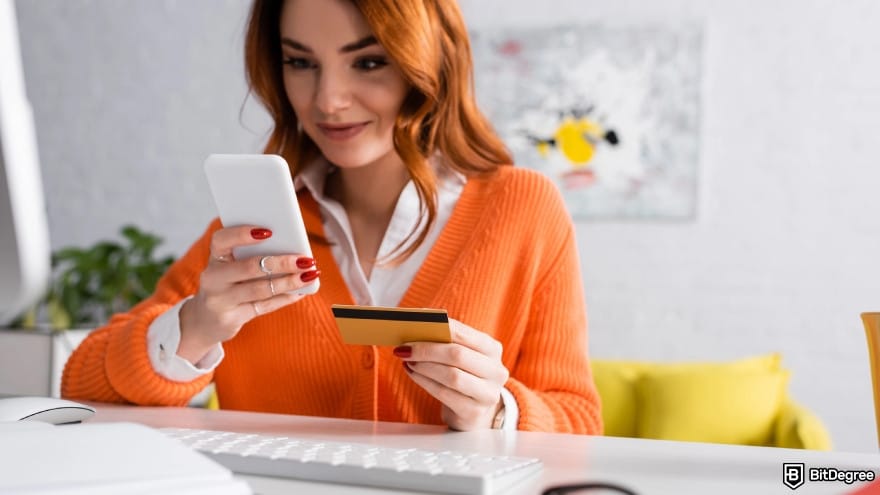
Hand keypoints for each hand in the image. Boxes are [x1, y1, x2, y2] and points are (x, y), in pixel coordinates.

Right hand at [177, 225, 319, 362]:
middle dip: (280, 263)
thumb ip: (251, 255)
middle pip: (248, 267)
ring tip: (309, 275)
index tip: (268, 231)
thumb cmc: (227, 283)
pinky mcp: (231, 319)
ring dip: (288, 282)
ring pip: (260, 289)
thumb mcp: (230, 267)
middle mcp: (213, 278)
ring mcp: (220, 301)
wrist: (204, 320)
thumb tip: (292, 245)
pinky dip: (285, 298)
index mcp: (214, 258)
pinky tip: (301, 292)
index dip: (242, 234)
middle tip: (305, 259)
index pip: (221, 240)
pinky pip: (264, 307)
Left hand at [395, 318, 508, 430]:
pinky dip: (424, 382)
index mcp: (493, 349)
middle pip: (458, 355)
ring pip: (451, 376)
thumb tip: (418, 328)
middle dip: (427, 350)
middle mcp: (496, 371)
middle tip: (405, 348)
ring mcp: (487, 394)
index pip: (463, 334)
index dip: (437, 329)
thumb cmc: (464, 375)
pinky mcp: (474, 412)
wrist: (474, 409)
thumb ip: (446, 341)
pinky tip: (413, 374)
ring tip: (408, 361)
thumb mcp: (463, 356)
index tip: (414, 327)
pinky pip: (444, 394)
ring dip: (424, 367)